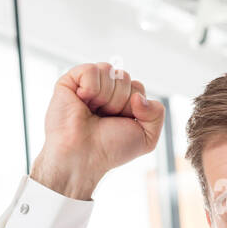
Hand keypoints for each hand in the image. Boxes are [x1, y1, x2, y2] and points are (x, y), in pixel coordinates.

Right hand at [30, 61, 164, 198]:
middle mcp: (104, 91)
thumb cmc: (110, 148)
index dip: (133, 105)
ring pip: (108, 71)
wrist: (83, 157)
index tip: (120, 122)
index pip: (137, 86)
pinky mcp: (69, 81)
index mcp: (122, 101)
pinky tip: (83, 101)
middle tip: (104, 118)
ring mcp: (86, 85)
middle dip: (120, 101)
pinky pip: (90, 70)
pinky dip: (90, 88)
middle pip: (124, 77)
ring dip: (105, 97)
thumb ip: (157, 113)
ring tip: (93, 112)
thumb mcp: (147, 137)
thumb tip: (138, 96)